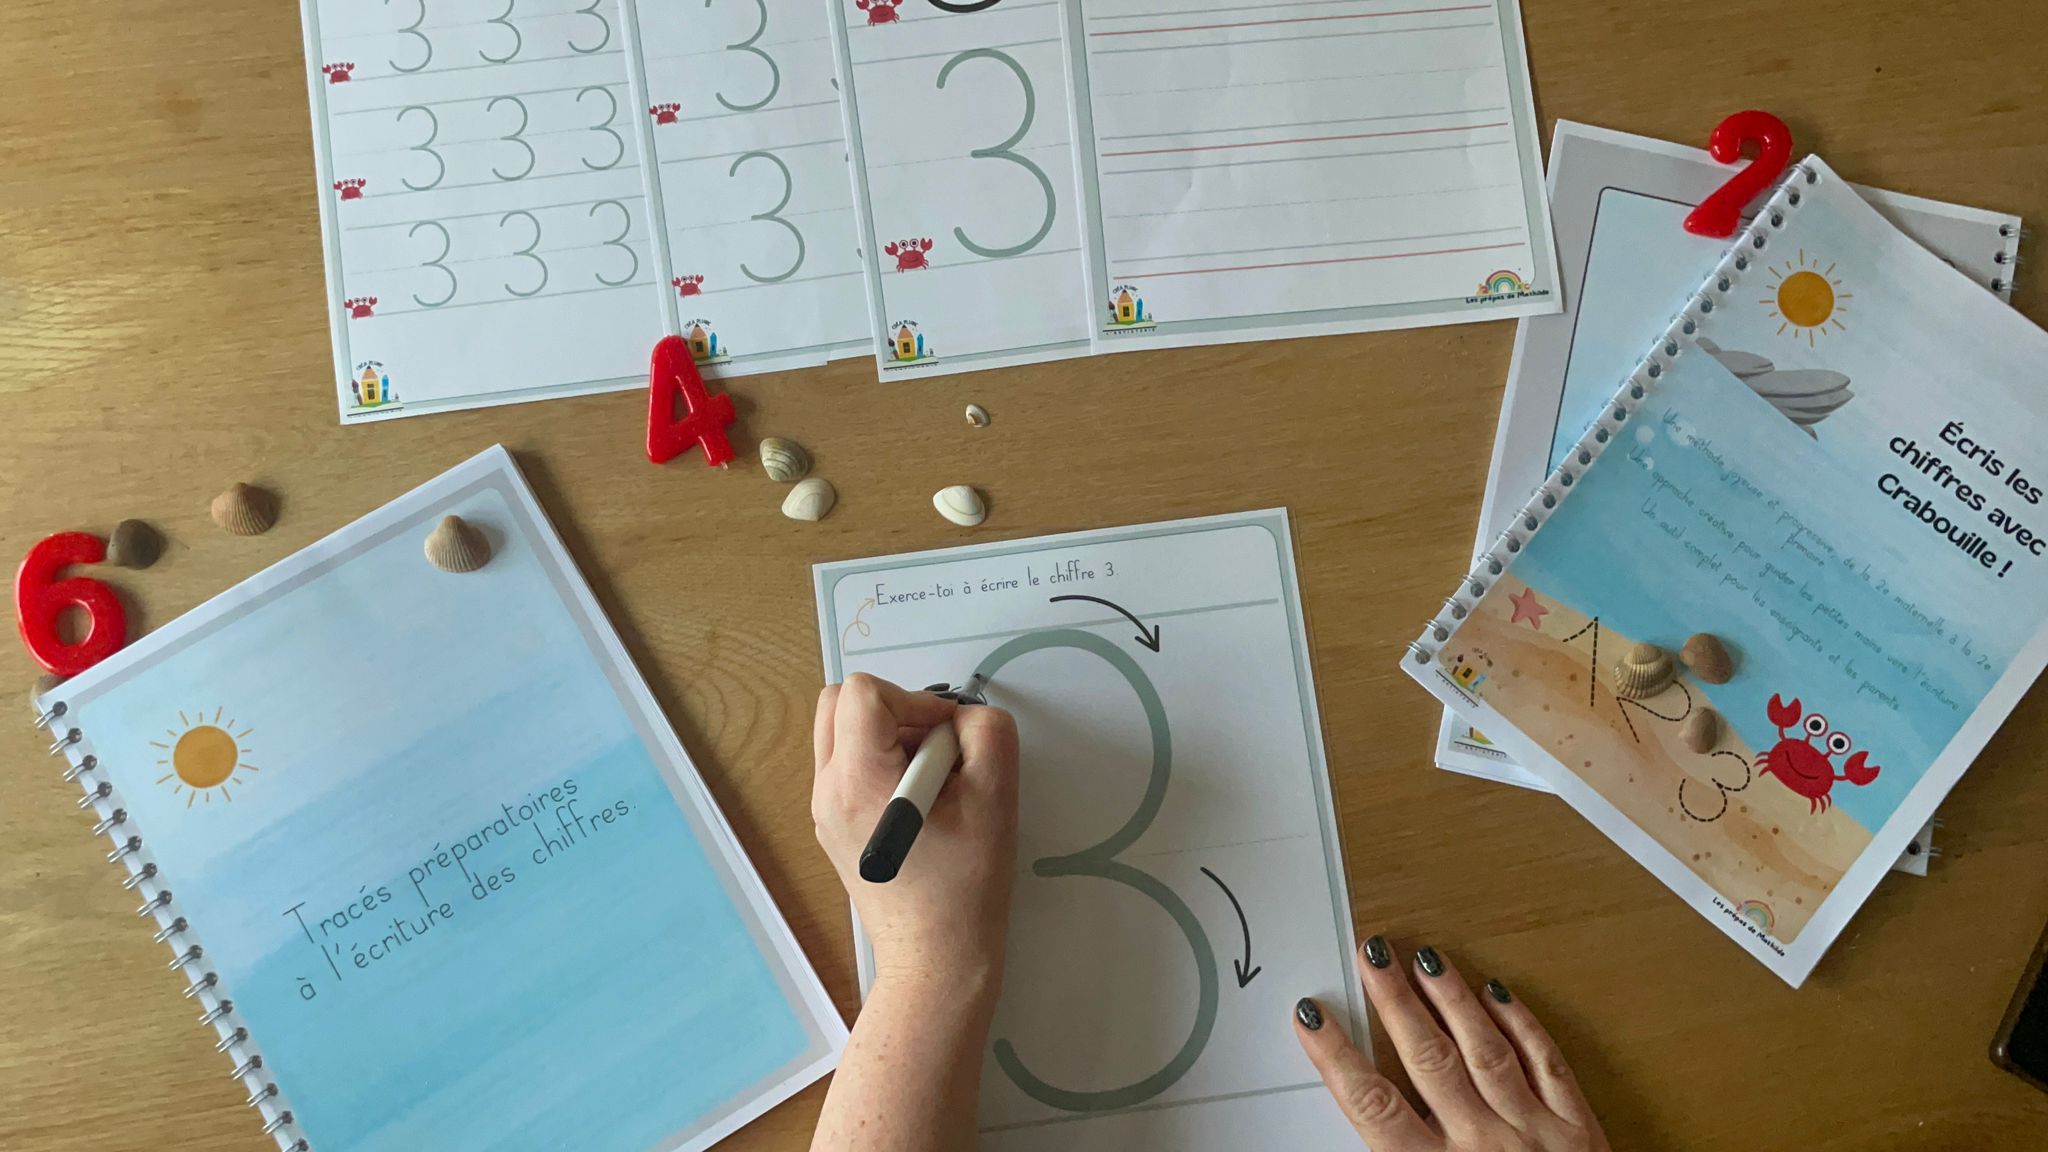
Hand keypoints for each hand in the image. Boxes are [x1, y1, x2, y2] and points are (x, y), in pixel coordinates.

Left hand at [812, 673, 1019, 991]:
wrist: (936, 957)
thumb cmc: (964, 889)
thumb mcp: (994, 798)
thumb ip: (987, 734)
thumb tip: (963, 716)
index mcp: (857, 781)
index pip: (864, 693)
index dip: (915, 700)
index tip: (947, 740)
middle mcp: (827, 791)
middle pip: (840, 703)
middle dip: (895, 711)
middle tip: (936, 752)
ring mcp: (824, 809)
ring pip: (842, 731)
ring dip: (889, 736)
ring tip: (930, 781)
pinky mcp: (833, 825)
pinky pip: (848, 764)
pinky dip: (883, 763)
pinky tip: (919, 803)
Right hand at [1294, 937, 1609, 1151]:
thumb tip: (1366, 1125)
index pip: (1373, 1105)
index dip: (1337, 1056)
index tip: (1312, 1016)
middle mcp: (1484, 1146)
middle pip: (1427, 1059)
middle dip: (1394, 1002)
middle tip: (1372, 955)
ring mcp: (1536, 1133)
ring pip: (1484, 1049)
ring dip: (1451, 998)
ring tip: (1426, 958)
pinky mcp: (1581, 1130)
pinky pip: (1547, 1064)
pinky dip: (1523, 1025)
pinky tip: (1500, 993)